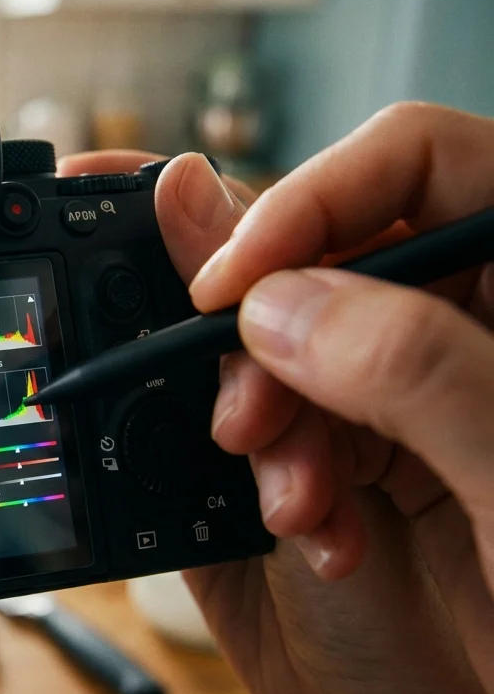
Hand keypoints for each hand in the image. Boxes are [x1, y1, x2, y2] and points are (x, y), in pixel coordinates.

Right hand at [61, 106, 493, 693]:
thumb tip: (275, 296)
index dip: (312, 200)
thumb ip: (409, 368)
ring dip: (263, 419)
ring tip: (295, 505)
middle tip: (248, 418)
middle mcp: (462, 323)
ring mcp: (409, 388)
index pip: (415, 163)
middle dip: (267, 335)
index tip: (230, 284)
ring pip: (287, 342)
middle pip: (329, 252)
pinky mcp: (363, 450)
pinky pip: (279, 424)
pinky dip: (270, 474)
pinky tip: (309, 529)